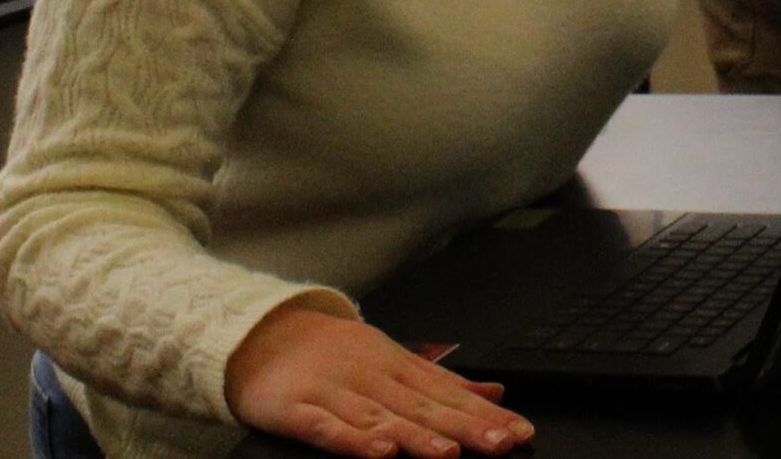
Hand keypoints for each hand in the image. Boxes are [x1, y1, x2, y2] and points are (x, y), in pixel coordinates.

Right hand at [226, 305, 530, 457]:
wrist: (262, 334)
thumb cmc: (333, 353)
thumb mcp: (393, 358)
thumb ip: (442, 381)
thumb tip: (495, 392)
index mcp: (398, 365)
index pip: (450, 392)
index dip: (485, 414)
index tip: (518, 431)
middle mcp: (373, 376)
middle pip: (424, 405)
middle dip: (466, 427)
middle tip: (501, 443)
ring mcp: (336, 391)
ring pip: (382, 418)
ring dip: (418, 436)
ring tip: (450, 452)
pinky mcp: (299, 409)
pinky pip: (328, 428)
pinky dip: (355, 440)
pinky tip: (381, 452)